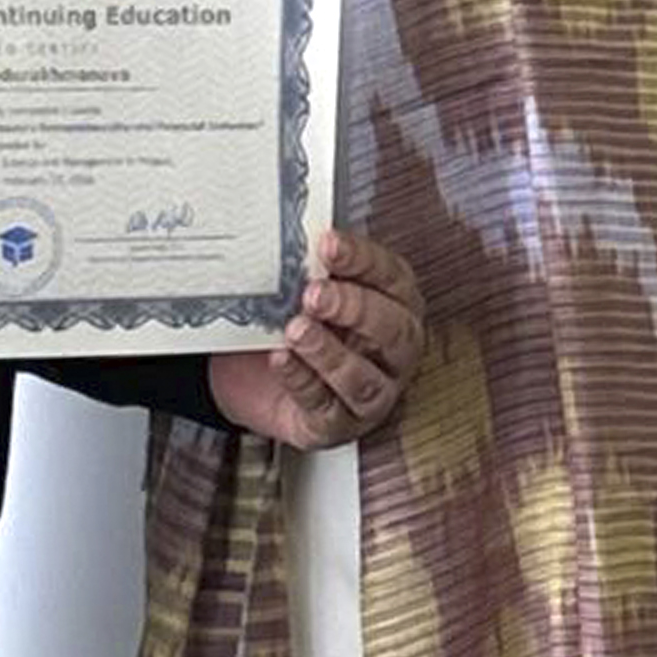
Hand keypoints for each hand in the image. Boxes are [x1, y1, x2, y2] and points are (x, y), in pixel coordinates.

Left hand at [205, 227, 424, 448]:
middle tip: (314, 294)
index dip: (363, 259)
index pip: (392, 277)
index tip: (329, 244)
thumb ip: (314, 268)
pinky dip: (301, 381)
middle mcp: (394, 351)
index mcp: (395, 304)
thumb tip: (297, 231)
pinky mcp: (340, 425)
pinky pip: (326, 407)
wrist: (260, 379)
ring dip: (328, 353)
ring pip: (363, 378)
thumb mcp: (308, 290)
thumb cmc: (299, 324)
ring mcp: (373, 393)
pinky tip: (281, 360)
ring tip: (296, 330)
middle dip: (354, 308)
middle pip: (393, 330)